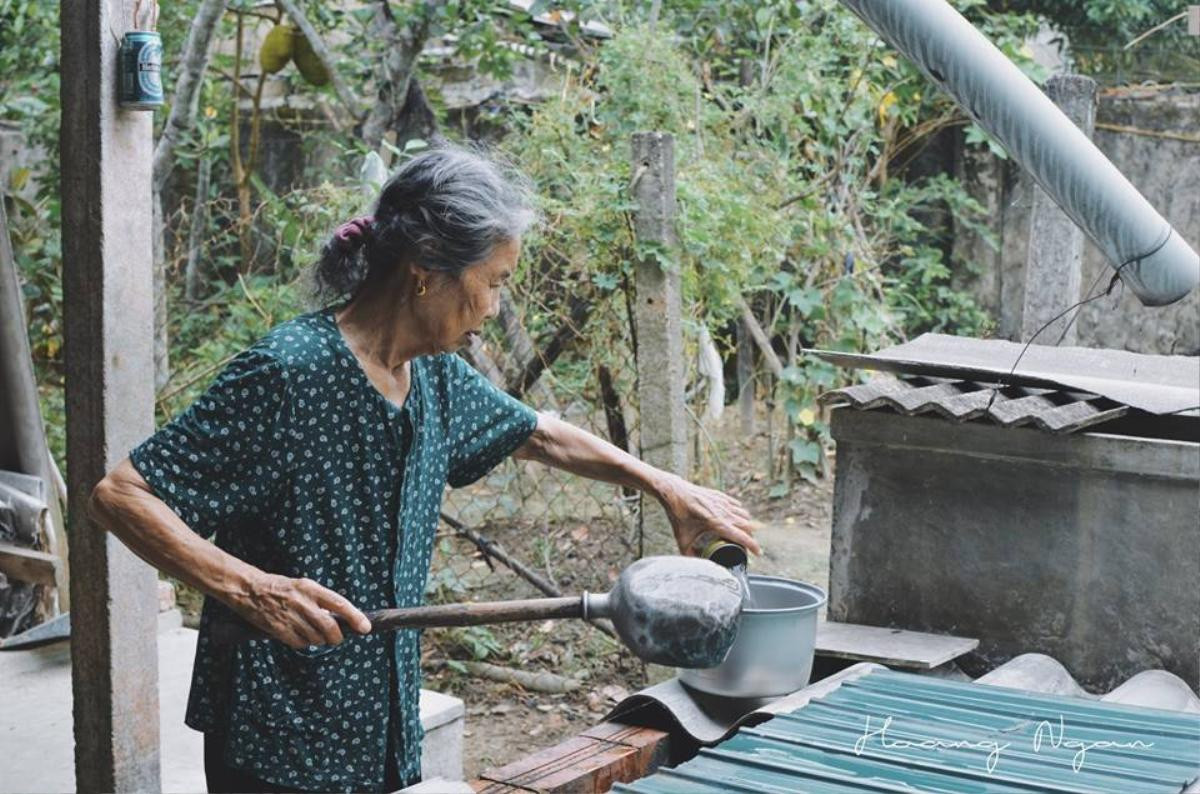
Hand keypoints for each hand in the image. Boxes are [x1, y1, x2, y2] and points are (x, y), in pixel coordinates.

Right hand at [233, 573, 371, 648]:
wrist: (250, 589)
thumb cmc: (281, 587)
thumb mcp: (304, 586)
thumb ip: (321, 600)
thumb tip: (339, 618)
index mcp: (312, 589)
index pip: (340, 604)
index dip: (355, 617)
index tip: (365, 628)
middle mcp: (303, 602)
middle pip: (329, 627)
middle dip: (336, 637)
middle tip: (336, 639)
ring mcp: (291, 616)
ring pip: (316, 638)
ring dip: (319, 641)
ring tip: (313, 634)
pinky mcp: (279, 629)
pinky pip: (300, 643)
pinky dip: (303, 643)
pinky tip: (299, 636)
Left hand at [656, 474, 761, 556]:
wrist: (673, 491)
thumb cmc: (677, 514)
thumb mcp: (682, 537)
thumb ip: (688, 554)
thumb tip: (695, 566)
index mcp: (716, 523)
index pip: (741, 536)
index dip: (752, 546)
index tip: (758, 553)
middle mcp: (723, 512)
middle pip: (747, 526)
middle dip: (750, 537)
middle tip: (748, 546)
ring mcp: (723, 502)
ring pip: (744, 514)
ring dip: (746, 525)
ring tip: (743, 533)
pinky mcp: (720, 495)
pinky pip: (736, 505)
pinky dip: (739, 513)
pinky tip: (736, 517)